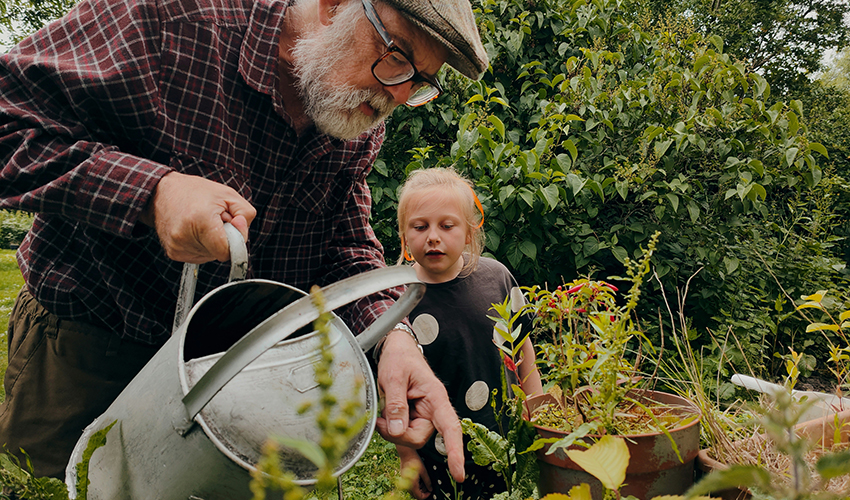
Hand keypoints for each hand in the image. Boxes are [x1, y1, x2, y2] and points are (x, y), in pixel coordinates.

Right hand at [141, 172, 255, 262]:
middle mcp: (185, 237)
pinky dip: (202, 245)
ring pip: (210, 256)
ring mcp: (177, 247)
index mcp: (201, 221)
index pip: (226, 251)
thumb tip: (242, 234)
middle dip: (223, 238)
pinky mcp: (173, 253)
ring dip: (212, 242)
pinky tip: (194, 230)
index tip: (230, 225)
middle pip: (219, 253)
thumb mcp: (228, 194)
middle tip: (213, 219)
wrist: (162, 192)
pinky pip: (199, 256)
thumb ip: (245, 215)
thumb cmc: (196, 192)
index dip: (235, 240)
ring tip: (202, 223)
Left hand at [375, 330, 464, 482]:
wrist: (397, 349)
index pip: (450, 427)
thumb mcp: (393, 377)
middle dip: (397, 434)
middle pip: (419, 437)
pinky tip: (384, 424)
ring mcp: (422, 416)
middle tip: (379, 419)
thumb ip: (395, 404)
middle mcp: (432, 410)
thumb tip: (397, 430)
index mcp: (436, 397)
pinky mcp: (412, 419)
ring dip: (391, 431)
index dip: (455, 451)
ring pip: (408, 438)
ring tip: (381, 412)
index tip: (459, 473)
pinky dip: (392, 433)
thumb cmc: (399, 358)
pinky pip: (404, 434)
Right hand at [397, 446, 431, 499]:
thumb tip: (430, 489)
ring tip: (425, 481)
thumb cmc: (415, 461)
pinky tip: (420, 478)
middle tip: (429, 486)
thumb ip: (427, 481)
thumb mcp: (424, 471)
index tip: (430, 491)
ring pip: (413, 490)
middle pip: (415, 494)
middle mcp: (406, 485)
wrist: (406, 452)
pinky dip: (416, 484)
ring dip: (419, 488)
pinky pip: (410, 485)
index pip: (419, 497)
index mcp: (412, 484)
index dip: (426, 496)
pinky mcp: (404, 478)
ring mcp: (404, 481)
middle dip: (423, 492)